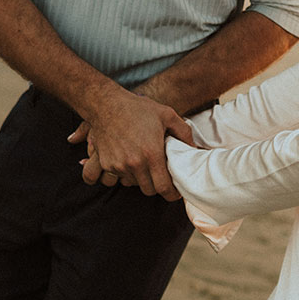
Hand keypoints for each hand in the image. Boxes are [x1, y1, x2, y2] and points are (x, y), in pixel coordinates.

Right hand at [67, 87, 193, 199]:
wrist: (106, 104)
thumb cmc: (138, 108)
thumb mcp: (167, 114)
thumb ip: (184, 133)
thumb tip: (193, 149)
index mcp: (152, 154)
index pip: (164, 188)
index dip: (172, 194)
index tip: (175, 192)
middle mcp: (135, 163)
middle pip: (150, 190)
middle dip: (157, 186)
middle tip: (161, 176)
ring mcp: (119, 165)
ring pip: (134, 184)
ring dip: (141, 179)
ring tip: (145, 164)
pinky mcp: (107, 164)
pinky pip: (120, 177)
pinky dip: (126, 173)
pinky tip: (130, 159)